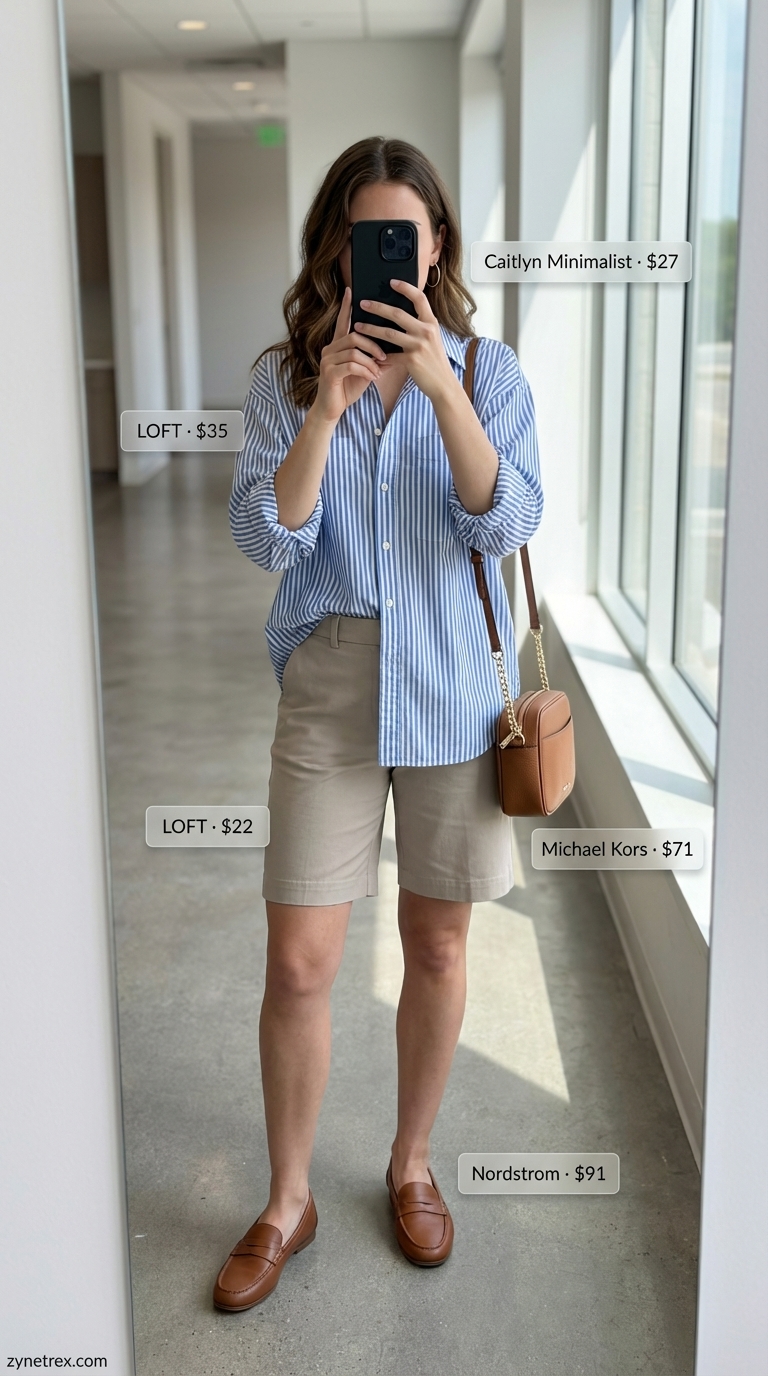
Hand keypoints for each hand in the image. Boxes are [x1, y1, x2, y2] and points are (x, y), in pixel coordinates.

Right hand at [313, 287, 386, 423]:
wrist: (333, 409)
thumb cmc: (348, 388)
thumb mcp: (365, 371)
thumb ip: (375, 359)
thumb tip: (392, 351)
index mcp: (338, 346)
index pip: (343, 322)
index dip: (346, 307)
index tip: (351, 290)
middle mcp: (330, 349)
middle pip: (354, 335)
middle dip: (373, 345)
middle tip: (384, 356)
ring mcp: (327, 360)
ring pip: (354, 350)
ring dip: (371, 360)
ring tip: (379, 370)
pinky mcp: (329, 373)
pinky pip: (351, 365)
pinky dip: (365, 371)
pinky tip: (372, 378)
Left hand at [353, 279, 457, 403]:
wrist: (443, 384)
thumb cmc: (434, 361)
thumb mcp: (432, 339)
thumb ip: (419, 326)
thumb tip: (399, 316)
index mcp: (431, 322)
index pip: (419, 298)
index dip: (405, 288)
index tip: (392, 282)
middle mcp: (426, 331)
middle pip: (397, 313)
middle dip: (378, 307)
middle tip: (363, 303)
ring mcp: (419, 345)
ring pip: (389, 333)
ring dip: (371, 329)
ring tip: (357, 326)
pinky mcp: (412, 360)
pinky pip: (390, 355)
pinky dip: (378, 356)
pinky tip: (367, 354)